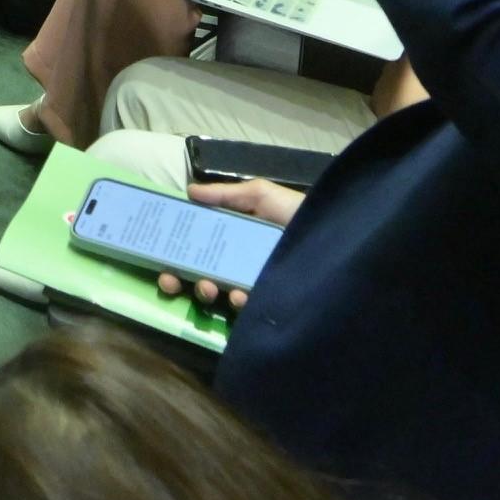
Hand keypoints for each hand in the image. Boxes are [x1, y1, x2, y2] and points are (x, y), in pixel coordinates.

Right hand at [152, 177, 300, 313]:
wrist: (340, 241)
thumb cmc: (296, 214)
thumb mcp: (262, 194)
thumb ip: (226, 194)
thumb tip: (188, 191)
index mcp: (232, 237)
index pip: (196, 245)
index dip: (175, 252)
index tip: (159, 258)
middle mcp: (237, 261)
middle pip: (198, 272)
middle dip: (178, 278)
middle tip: (169, 280)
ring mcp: (252, 284)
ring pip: (217, 293)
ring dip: (204, 290)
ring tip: (208, 286)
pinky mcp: (268, 301)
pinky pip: (245, 308)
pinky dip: (237, 303)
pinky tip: (241, 296)